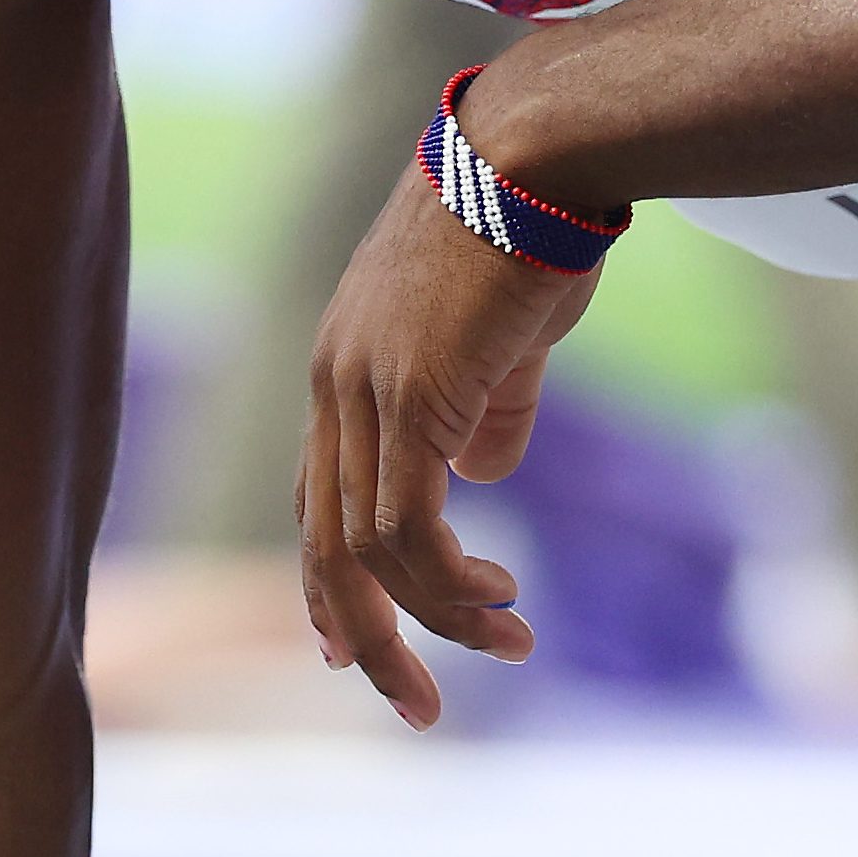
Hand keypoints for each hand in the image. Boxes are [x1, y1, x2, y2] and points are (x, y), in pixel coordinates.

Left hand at [300, 166, 597, 726]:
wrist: (541, 151)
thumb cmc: (534, 222)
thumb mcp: (504, 336)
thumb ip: (488, 407)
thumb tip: (488, 475)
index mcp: (343, 364)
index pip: (316, 497)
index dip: (332, 583)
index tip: (354, 648)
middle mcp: (334, 384)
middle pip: (323, 546)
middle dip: (366, 637)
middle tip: (417, 705)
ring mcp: (363, 391)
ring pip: (368, 552)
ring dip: (438, 620)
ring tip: (509, 645)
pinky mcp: (411, 399)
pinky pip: (411, 529)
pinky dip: (451, 585)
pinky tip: (499, 603)